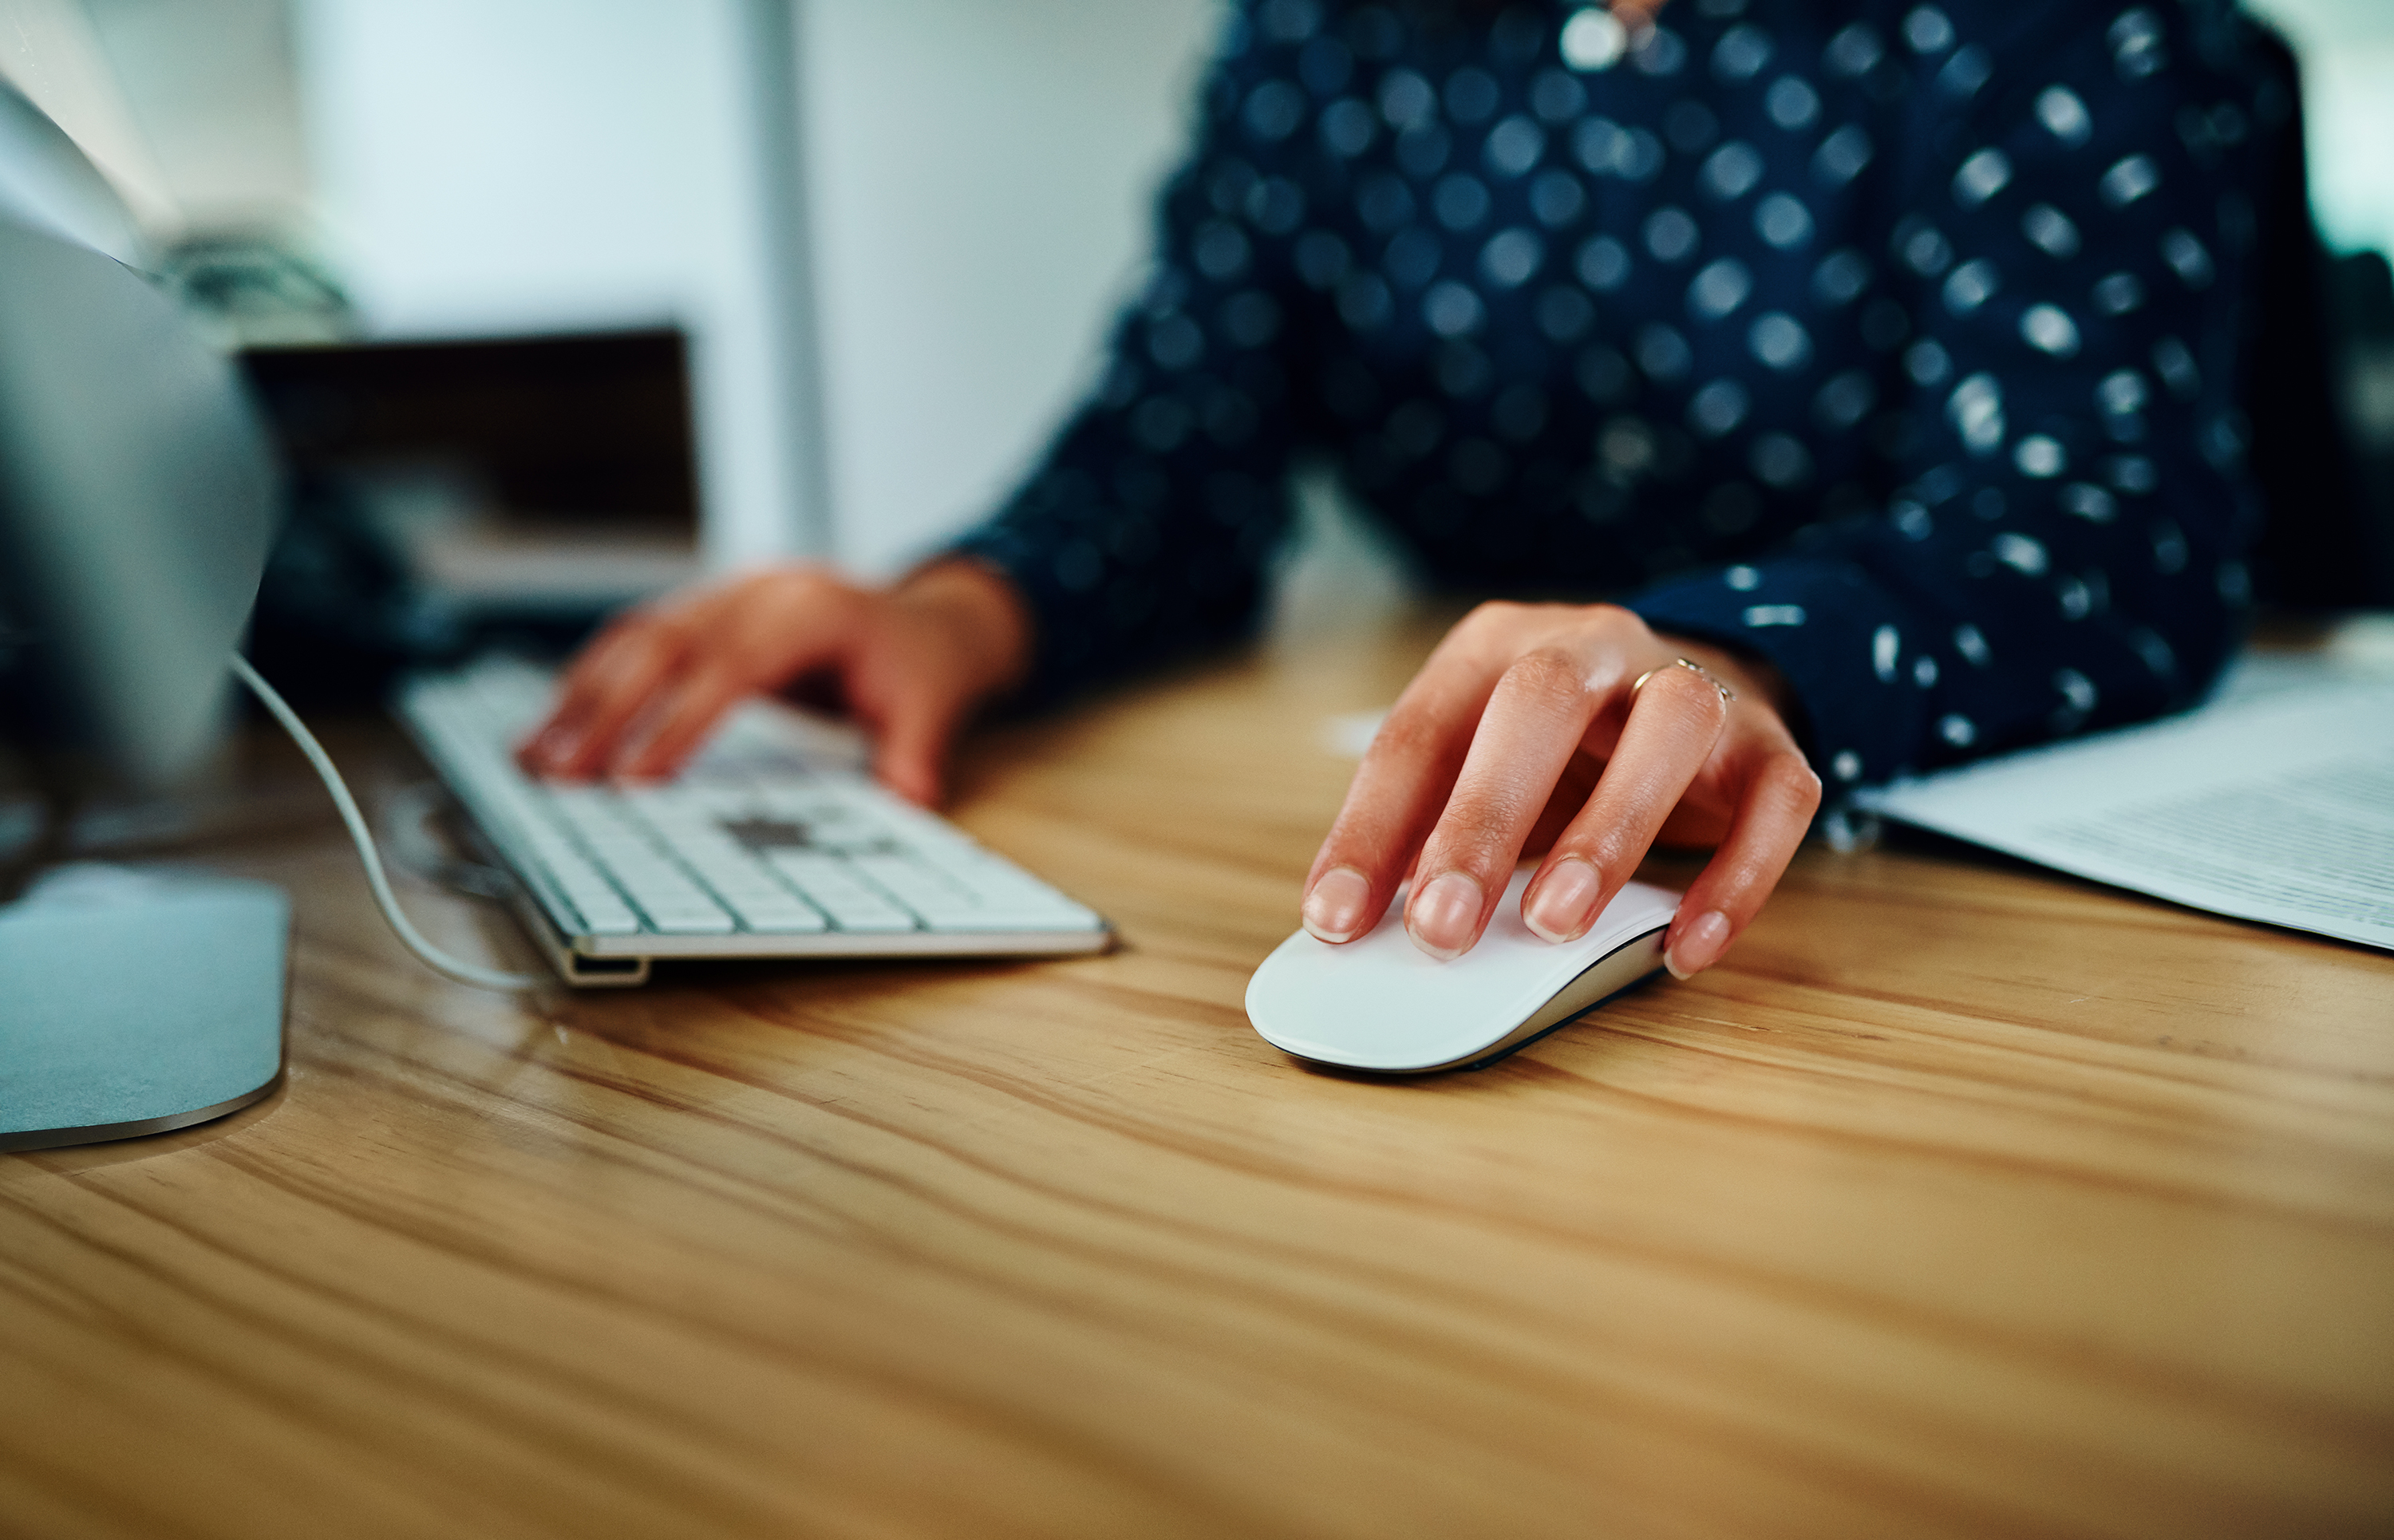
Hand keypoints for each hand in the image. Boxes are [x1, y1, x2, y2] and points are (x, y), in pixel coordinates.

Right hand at [515, 559, 1029, 804]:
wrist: (922, 618)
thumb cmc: (917, 664)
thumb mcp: (932, 706)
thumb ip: (914, 756)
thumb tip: (909, 803)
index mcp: (811, 609)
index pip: (732, 665)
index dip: (680, 721)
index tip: (635, 779)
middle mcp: (756, 591)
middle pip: (665, 644)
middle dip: (605, 712)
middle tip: (558, 776)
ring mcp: (723, 595)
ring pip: (635, 637)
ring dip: (579, 696)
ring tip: (532, 757)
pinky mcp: (701, 612)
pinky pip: (635, 640)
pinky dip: (590, 683)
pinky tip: (552, 727)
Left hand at [1299, 602, 1821, 977]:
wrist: (1698, 682)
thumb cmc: (1561, 750)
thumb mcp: (1479, 771)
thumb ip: (1428, 834)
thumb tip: (1366, 929)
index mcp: (1496, 648)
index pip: (1420, 732)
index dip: (1373, 829)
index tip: (1337, 920)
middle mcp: (1593, 646)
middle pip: (1539, 702)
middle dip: (1483, 819)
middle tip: (1442, 929)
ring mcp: (1693, 683)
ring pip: (1670, 724)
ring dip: (1610, 831)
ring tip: (1558, 926)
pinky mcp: (1770, 741)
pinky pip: (1775, 799)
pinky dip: (1738, 877)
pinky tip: (1687, 949)